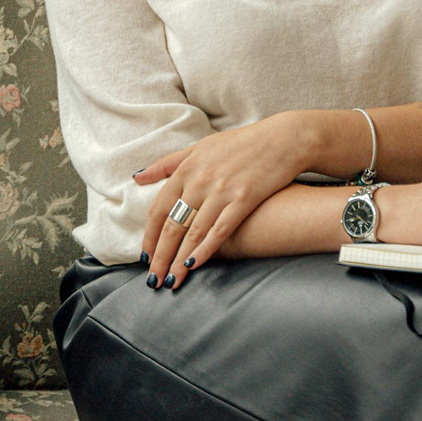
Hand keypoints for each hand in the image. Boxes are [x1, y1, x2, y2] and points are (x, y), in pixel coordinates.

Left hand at [133, 114, 307, 289]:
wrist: (284, 139)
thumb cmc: (242, 143)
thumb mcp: (201, 147)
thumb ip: (168, 164)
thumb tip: (137, 177)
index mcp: (187, 168)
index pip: (159, 209)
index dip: (149, 236)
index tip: (145, 256)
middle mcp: (200, 180)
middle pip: (172, 226)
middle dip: (160, 257)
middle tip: (153, 280)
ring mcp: (222, 190)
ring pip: (193, 233)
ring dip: (178, 261)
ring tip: (170, 281)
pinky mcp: (244, 199)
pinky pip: (219, 231)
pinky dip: (205, 251)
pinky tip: (194, 266)